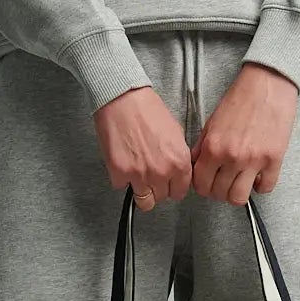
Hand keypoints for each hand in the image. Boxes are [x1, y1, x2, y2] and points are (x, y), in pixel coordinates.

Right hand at [92, 85, 192, 209]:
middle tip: (150, 173)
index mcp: (179, 162)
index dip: (173, 186)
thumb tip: (177, 171)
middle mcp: (162, 172)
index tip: (167, 183)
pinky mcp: (119, 173)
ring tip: (137, 173)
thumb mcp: (176, 133)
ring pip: (143, 201)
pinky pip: (122, 187)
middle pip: (161, 198)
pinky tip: (123, 161)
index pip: (180, 192)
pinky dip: (121, 177)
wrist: (123, 99)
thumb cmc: (148, 109)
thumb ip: (178, 157)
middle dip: (156, 188)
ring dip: (140, 189)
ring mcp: (140, 175)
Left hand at [190, 61, 298, 205]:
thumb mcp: (212, 122)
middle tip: (224, 182)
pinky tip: (258, 175)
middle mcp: (232, 157)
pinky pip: (266, 188)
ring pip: (240, 197)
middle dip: (219, 191)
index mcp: (213, 148)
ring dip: (238, 193)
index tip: (208, 182)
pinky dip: (261, 185)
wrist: (267, 84)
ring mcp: (254, 161)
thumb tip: (196, 166)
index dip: (203, 186)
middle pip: (220, 194)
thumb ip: (202, 147)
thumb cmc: (240, 99)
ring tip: (240, 182)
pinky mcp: (274, 160)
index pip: (200, 185)